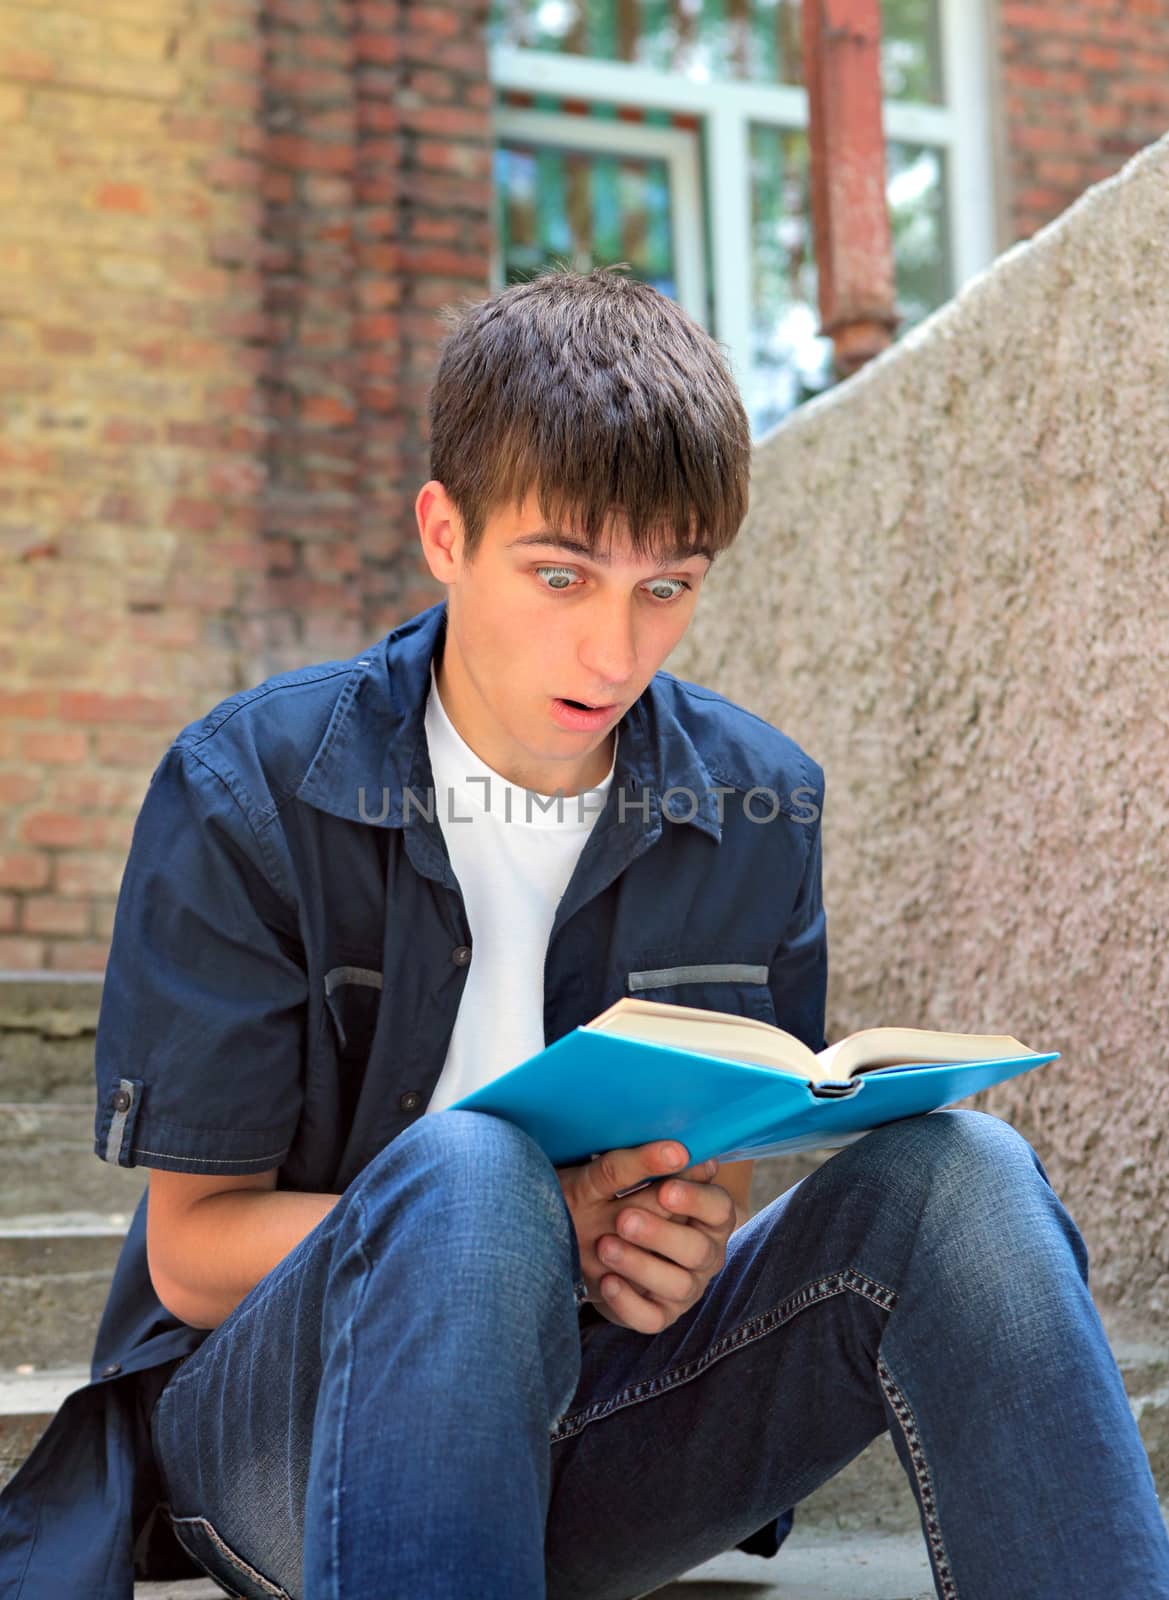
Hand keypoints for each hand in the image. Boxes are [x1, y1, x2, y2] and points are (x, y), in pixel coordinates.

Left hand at [556, 1140, 736, 1334]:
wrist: (607, 1242)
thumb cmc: (635, 1199)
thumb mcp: (645, 1180)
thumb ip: (663, 1168)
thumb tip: (680, 1149)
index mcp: (712, 1216)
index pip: (719, 1208)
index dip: (695, 1199)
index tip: (665, 1188)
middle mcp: (707, 1254)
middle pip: (697, 1250)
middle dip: (660, 1235)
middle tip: (623, 1219)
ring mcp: (687, 1289)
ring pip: (676, 1285)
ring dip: (640, 1265)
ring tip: (605, 1245)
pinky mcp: (660, 1316)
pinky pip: (650, 1319)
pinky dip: (628, 1303)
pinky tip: (606, 1282)